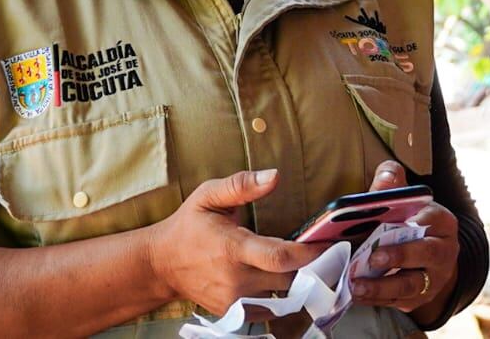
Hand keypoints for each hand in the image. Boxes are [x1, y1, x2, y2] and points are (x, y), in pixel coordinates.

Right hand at [144, 169, 331, 320]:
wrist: (161, 265)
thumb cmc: (188, 226)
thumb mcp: (209, 195)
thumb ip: (242, 184)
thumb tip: (274, 176)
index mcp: (232, 248)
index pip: (280, 257)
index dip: (309, 252)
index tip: (328, 242)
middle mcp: (235, 279)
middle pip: (289, 279)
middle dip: (308, 266)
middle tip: (318, 250)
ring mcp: (234, 300)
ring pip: (282, 296)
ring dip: (296, 281)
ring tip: (302, 263)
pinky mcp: (233, 313)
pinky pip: (269, 308)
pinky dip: (280, 295)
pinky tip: (282, 278)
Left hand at [350, 160, 459, 316]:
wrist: (425, 257)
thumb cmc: (408, 222)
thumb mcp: (405, 201)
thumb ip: (393, 184)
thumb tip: (386, 177)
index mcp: (442, 222)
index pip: (434, 218)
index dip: (418, 220)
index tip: (401, 223)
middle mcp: (444, 251)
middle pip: (427, 253)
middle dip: (400, 255)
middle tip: (374, 256)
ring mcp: (435, 277)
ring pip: (413, 284)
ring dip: (383, 286)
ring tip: (358, 285)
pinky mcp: (421, 298)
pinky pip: (400, 301)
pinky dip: (377, 299)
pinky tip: (357, 295)